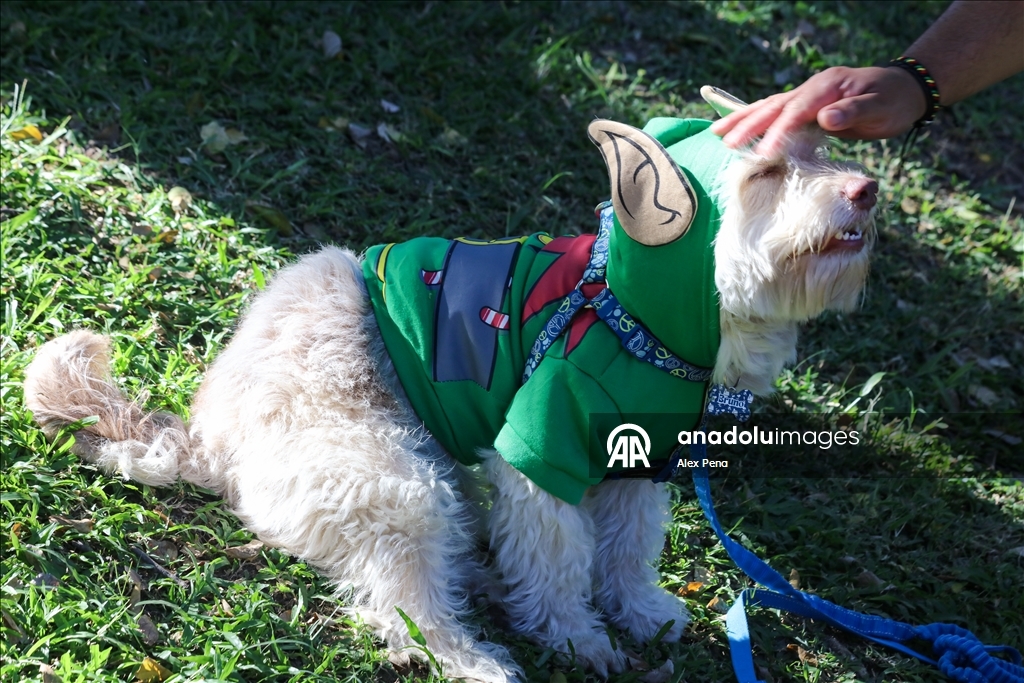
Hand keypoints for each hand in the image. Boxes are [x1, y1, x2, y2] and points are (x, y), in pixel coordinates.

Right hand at [709, 66, 927, 156]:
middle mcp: (812, 88)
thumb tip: (825, 117)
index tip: (763, 154)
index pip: (796, 112)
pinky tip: (738, 128)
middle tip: (726, 144)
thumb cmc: (893, 102)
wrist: (903, 90)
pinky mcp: (806, 107)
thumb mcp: (880, 107)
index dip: (778, 132)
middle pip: (773, 107)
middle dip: (748, 125)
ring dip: (743, 120)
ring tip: (716, 133)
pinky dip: (755, 120)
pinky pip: (775, 113)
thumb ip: (853, 111)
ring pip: (768, 107)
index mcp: (827, 87)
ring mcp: (807, 96)